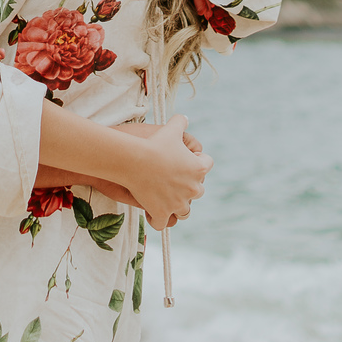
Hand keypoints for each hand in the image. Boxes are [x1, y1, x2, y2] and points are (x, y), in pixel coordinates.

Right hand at [118, 113, 210, 229]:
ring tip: (166, 199)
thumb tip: (184, 118)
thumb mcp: (170, 129)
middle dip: (188, 186)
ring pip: (185, 211)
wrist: (134, 160)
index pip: (207, 164)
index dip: (197, 161)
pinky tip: (150, 212)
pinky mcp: (162, 213)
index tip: (184, 159)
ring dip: (177, 206)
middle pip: (198, 191)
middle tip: (172, 179)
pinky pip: (164, 223)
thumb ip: (180, 122)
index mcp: (199, 169)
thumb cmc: (153, 143)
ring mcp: (178, 203)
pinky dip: (158, 220)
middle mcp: (193, 189)